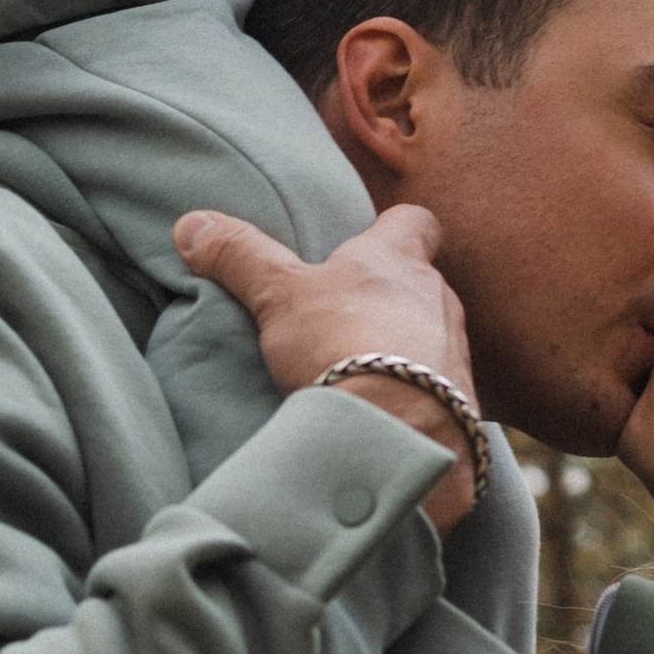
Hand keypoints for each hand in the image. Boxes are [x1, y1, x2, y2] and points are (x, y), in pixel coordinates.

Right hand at [175, 203, 480, 532]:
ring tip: (361, 371)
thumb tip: (191, 224)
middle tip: (346, 315)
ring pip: (432, 335)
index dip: (393, 226)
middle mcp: (438, 297)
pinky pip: (438, 388)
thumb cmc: (342, 343)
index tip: (368, 238)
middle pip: (421, 281)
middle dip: (390, 294)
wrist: (398, 432)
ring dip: (404, 346)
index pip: (416, 221)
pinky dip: (414, 394)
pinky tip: (384, 412)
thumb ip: (240, 256)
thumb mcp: (278, 294)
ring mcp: (455, 351)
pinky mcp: (461, 402)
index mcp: (399, 258)